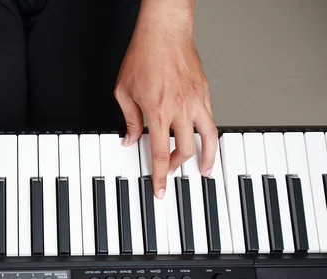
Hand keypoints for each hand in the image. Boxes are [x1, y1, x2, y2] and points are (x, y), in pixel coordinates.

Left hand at [114, 0, 216, 197]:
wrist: (163, 32)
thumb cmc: (143, 56)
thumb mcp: (124, 91)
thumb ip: (129, 120)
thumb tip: (130, 139)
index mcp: (157, 112)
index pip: (161, 154)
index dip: (160, 176)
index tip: (160, 190)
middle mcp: (179, 109)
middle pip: (185, 150)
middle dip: (178, 167)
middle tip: (172, 173)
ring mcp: (196, 101)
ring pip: (208, 138)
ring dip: (208, 157)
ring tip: (206, 169)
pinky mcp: (205, 92)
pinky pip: (210, 119)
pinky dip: (209, 134)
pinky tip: (206, 139)